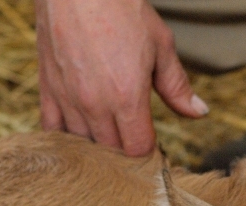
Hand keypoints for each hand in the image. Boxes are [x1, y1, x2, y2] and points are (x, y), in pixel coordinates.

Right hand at [35, 0, 208, 155]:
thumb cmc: (122, 10)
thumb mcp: (160, 46)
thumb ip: (177, 86)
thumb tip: (198, 113)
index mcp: (127, 97)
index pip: (138, 149)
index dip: (148, 148)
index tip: (151, 138)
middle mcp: (95, 104)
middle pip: (112, 151)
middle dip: (124, 146)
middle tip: (131, 133)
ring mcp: (67, 99)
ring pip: (83, 144)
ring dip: (97, 142)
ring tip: (108, 129)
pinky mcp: (46, 89)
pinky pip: (51, 129)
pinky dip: (66, 135)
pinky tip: (79, 128)